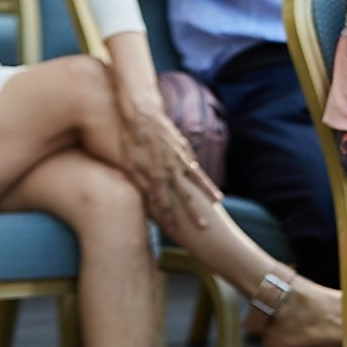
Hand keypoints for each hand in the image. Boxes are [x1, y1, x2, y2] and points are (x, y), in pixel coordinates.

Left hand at [116, 91, 222, 223]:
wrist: (142, 112)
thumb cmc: (130, 140)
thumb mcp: (128, 164)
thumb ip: (138, 182)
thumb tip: (146, 199)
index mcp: (156, 175)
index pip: (164, 203)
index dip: (169, 219)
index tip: (175, 233)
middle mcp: (172, 168)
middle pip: (185, 195)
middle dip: (195, 213)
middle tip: (205, 227)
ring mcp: (181, 157)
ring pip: (197, 178)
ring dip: (207, 192)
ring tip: (218, 203)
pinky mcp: (184, 148)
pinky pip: (195, 165)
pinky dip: (202, 175)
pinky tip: (208, 180)